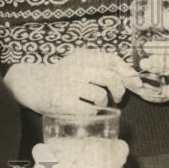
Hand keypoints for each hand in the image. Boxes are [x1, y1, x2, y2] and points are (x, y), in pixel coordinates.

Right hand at [4, 49, 131, 113]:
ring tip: (97, 101)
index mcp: (82, 55)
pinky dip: (92, 111)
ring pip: (100, 95)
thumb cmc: (64, 76)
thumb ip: (104, 66)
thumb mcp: (81, 63)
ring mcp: (67, 84)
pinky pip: (89, 109)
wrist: (33, 85)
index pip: (111, 60)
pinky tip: (86, 108)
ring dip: (103, 102)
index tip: (135, 82)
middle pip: (110, 78)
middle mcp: (74, 66)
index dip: (127, 72)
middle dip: (119, 90)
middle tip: (117, 96)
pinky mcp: (62, 101)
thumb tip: (133, 76)